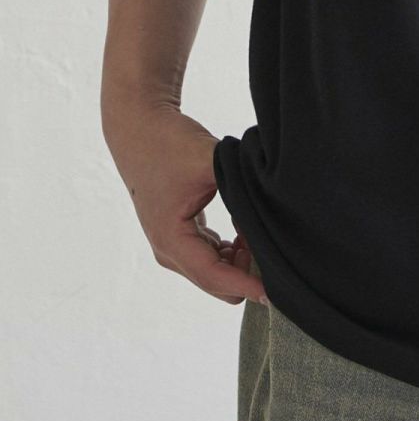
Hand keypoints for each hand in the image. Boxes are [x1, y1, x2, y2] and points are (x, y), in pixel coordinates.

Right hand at [106, 102, 267, 305]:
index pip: (214, 276)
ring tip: (258, 228)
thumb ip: (241, 193)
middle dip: (247, 272)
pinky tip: (247, 228)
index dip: (247, 284)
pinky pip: (212, 258)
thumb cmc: (171, 143)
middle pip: (216, 282)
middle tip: (273, 244)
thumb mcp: (213, 164)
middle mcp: (168, 250)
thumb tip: (271, 219)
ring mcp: (172, 247)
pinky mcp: (180, 237)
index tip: (276, 291)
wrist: (141, 128)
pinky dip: (233, 251)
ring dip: (241, 260)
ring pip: (216, 272)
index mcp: (171, 238)